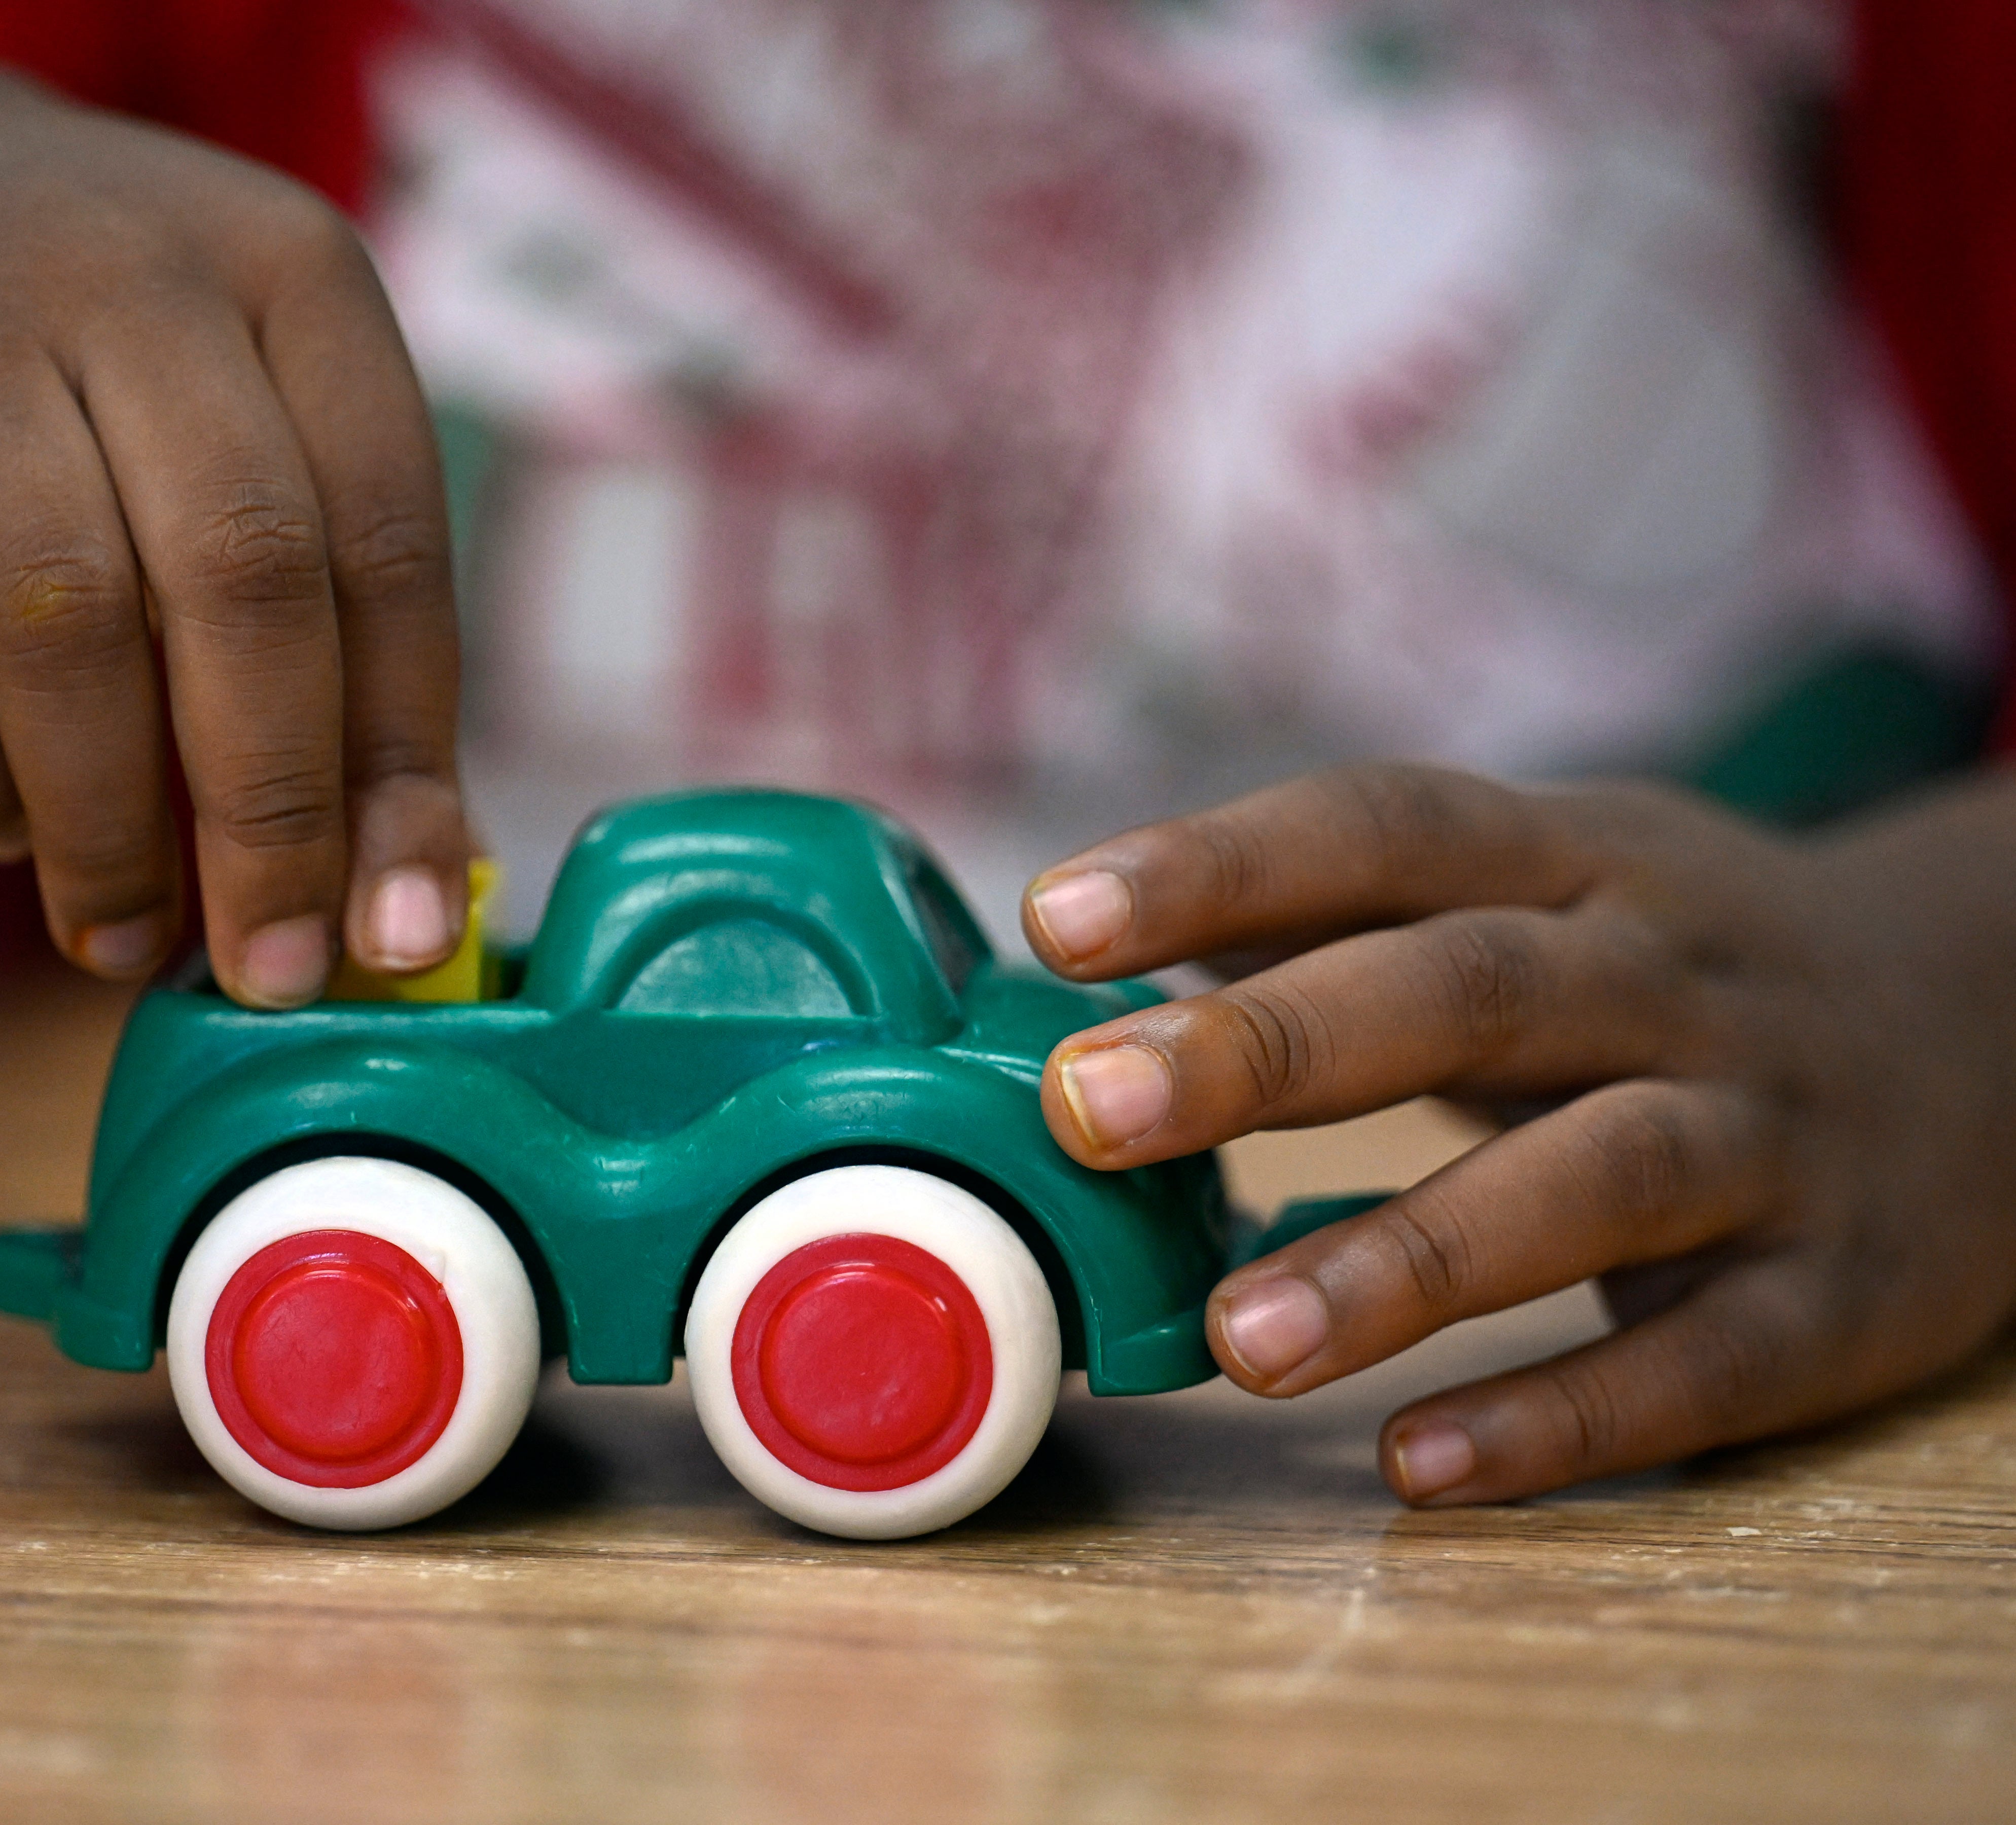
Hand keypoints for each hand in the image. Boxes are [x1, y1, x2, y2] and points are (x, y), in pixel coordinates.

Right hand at [0, 55, 469, 1002]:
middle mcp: (134, 274)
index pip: (388, 539)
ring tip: (127, 931)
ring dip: (110, 819)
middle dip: (270, 808)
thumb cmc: (97, 376)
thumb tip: (413, 896)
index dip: (402, 754)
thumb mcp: (247, 429)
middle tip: (270, 967)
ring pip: (64, 619)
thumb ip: (340, 632)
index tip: (401, 928)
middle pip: (243, 575)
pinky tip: (8, 832)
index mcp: (294, 274)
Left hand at [1020, 763, 2015, 1503]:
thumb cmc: (1668, 969)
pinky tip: (1417, 1462)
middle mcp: (1677, 979)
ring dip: (1407, 1258)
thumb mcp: (1543, 893)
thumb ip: (1336, 920)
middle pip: (1472, 990)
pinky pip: (1701, 1363)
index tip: (1056, 916)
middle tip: (1086, 1108)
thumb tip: (1083, 961)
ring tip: (1238, 1339)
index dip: (1222, 864)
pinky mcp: (1840, 1296)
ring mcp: (1771, 1135)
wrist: (1999, 1028)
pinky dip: (1561, 1414)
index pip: (1388, 827)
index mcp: (1578, 863)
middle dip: (1273, 1046)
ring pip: (1591, 1179)